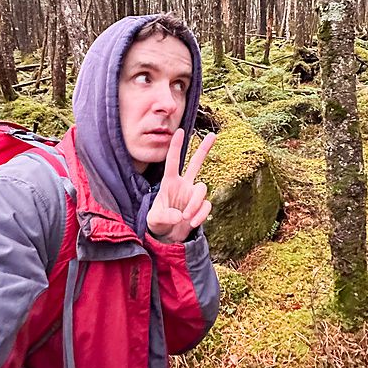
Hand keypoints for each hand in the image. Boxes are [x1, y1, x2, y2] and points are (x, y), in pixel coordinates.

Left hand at [146, 128, 215, 242]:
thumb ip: (164, 216)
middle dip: (204, 149)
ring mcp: (193, 195)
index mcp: (169, 183)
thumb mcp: (154, 220)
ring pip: (202, 189)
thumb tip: (180, 216)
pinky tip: (192, 223)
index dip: (176, 146)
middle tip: (213, 135)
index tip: (180, 131)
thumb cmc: (157, 223)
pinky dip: (201, 215)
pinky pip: (206, 205)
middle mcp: (183, 185)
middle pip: (196, 163)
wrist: (167, 236)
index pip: (172, 161)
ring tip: (186, 217)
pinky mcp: (201, 206)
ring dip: (195, 204)